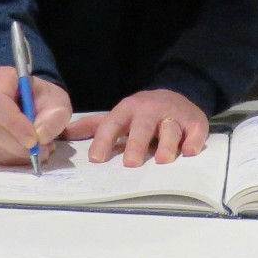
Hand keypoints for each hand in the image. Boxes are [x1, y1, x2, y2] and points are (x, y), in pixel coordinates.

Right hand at [0, 65, 72, 166]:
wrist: (32, 103)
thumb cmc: (42, 98)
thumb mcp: (57, 101)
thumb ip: (55, 116)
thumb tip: (41, 136)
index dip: (12, 123)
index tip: (34, 140)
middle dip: (17, 144)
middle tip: (42, 149)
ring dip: (16, 153)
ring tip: (39, 150)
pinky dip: (11, 159)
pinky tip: (26, 153)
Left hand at [66, 89, 208, 166]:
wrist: (179, 93)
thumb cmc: (142, 113)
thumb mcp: (119, 115)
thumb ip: (93, 126)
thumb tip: (62, 134)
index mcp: (128, 110)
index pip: (112, 124)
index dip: (104, 141)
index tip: (96, 160)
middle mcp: (150, 111)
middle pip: (142, 126)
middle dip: (137, 144)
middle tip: (131, 164)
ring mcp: (174, 115)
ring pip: (170, 129)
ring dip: (167, 144)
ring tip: (163, 161)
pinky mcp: (195, 122)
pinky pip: (195, 131)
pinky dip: (193, 141)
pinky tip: (189, 152)